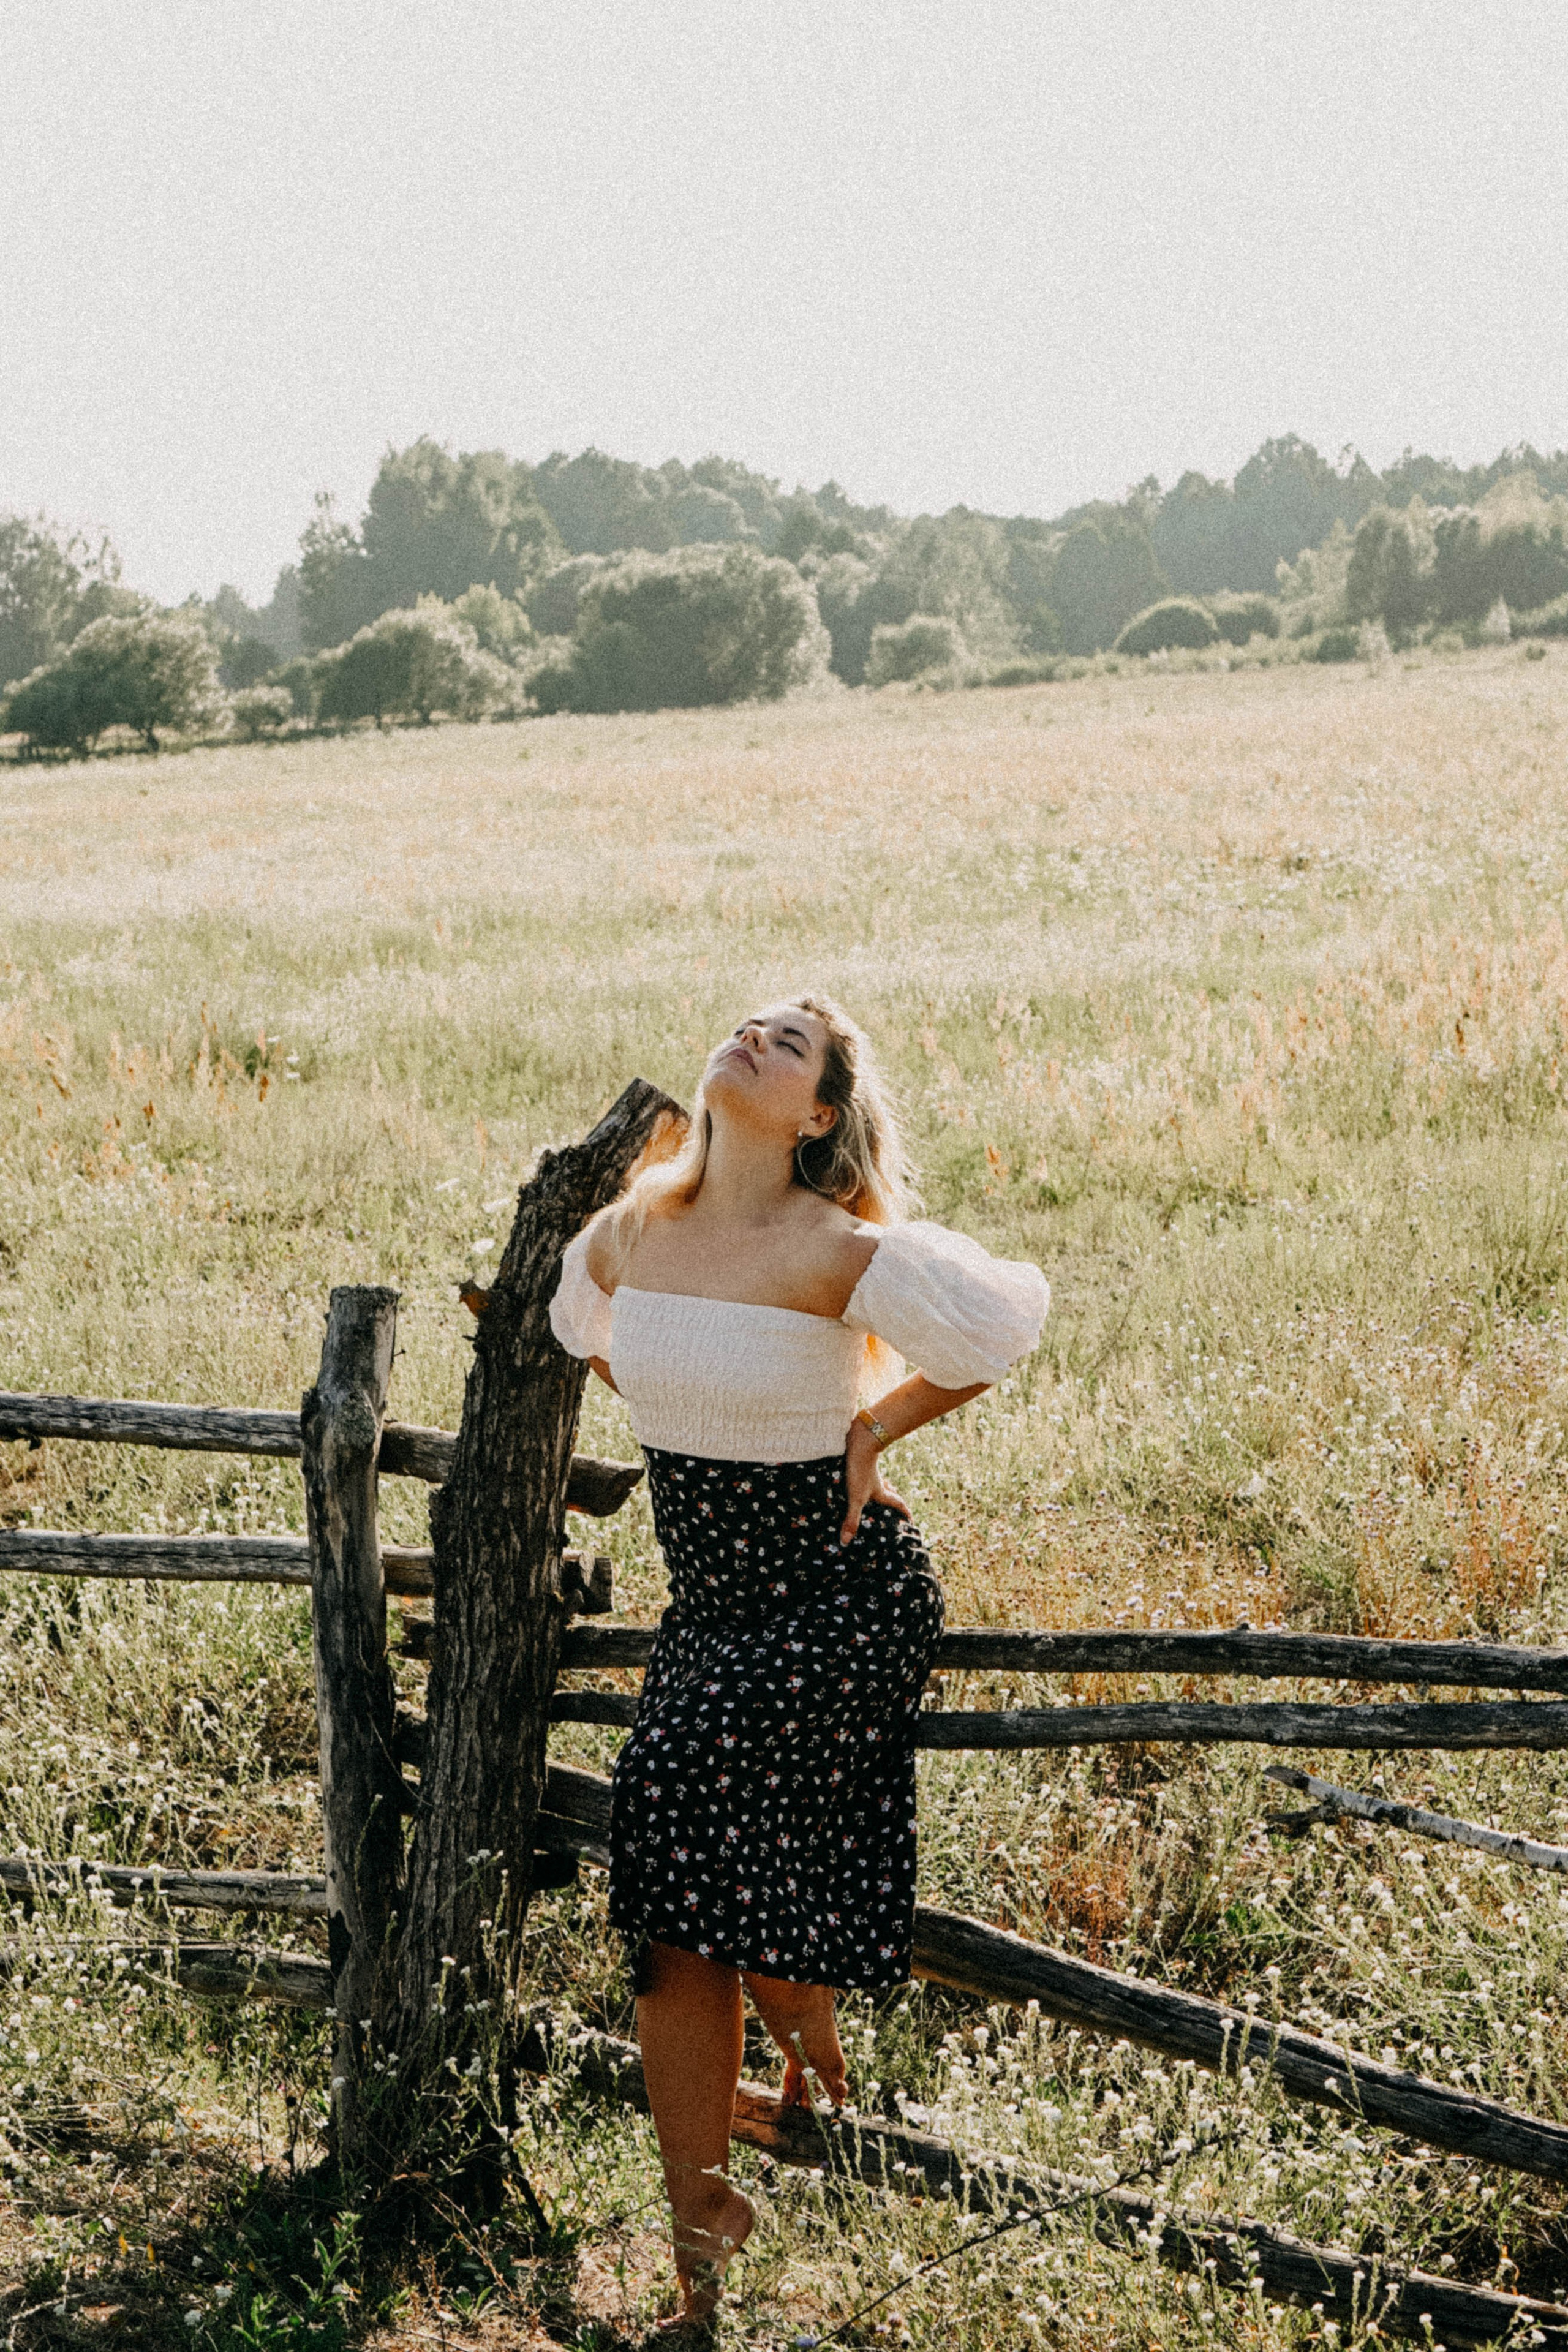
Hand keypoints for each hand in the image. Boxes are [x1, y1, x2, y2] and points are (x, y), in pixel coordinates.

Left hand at [840, 1417, 911, 1546]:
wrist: (859, 1442)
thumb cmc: (860, 1471)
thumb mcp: (855, 1498)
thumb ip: (851, 1519)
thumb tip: (846, 1542)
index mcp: (881, 1492)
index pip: (897, 1503)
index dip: (904, 1512)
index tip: (911, 1519)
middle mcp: (877, 1482)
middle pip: (889, 1493)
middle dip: (892, 1502)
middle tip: (893, 1510)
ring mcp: (869, 1473)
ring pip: (878, 1484)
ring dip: (879, 1490)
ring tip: (873, 1497)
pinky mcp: (859, 1465)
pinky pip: (865, 1476)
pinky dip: (864, 1481)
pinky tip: (854, 1481)